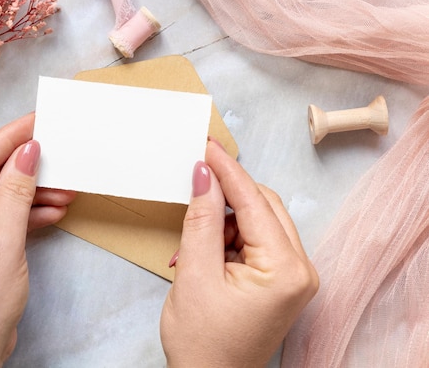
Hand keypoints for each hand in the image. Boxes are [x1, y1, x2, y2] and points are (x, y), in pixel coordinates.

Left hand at [0, 113, 74, 367]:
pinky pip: (2, 218)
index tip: (38, 119)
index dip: (10, 137)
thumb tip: (28, 151)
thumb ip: (16, 190)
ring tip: (66, 189)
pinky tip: (53, 211)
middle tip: (59, 153)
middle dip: (27, 169)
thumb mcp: (3, 237)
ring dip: (32, 194)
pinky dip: (27, 215)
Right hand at [160, 139, 318, 367]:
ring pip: (256, 222)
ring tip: (189, 248)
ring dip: (221, 224)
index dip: (228, 170)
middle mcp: (299, 270)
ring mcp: (292, 277)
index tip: (207, 146)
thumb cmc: (203, 343)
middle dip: (226, 196)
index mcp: (286, 270)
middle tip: (197, 176)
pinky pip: (254, 242)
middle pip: (263, 207)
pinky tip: (201, 255)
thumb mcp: (194, 273)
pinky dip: (225, 241)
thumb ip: (201, 219)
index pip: (255, 202)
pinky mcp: (280, 282)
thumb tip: (204, 175)